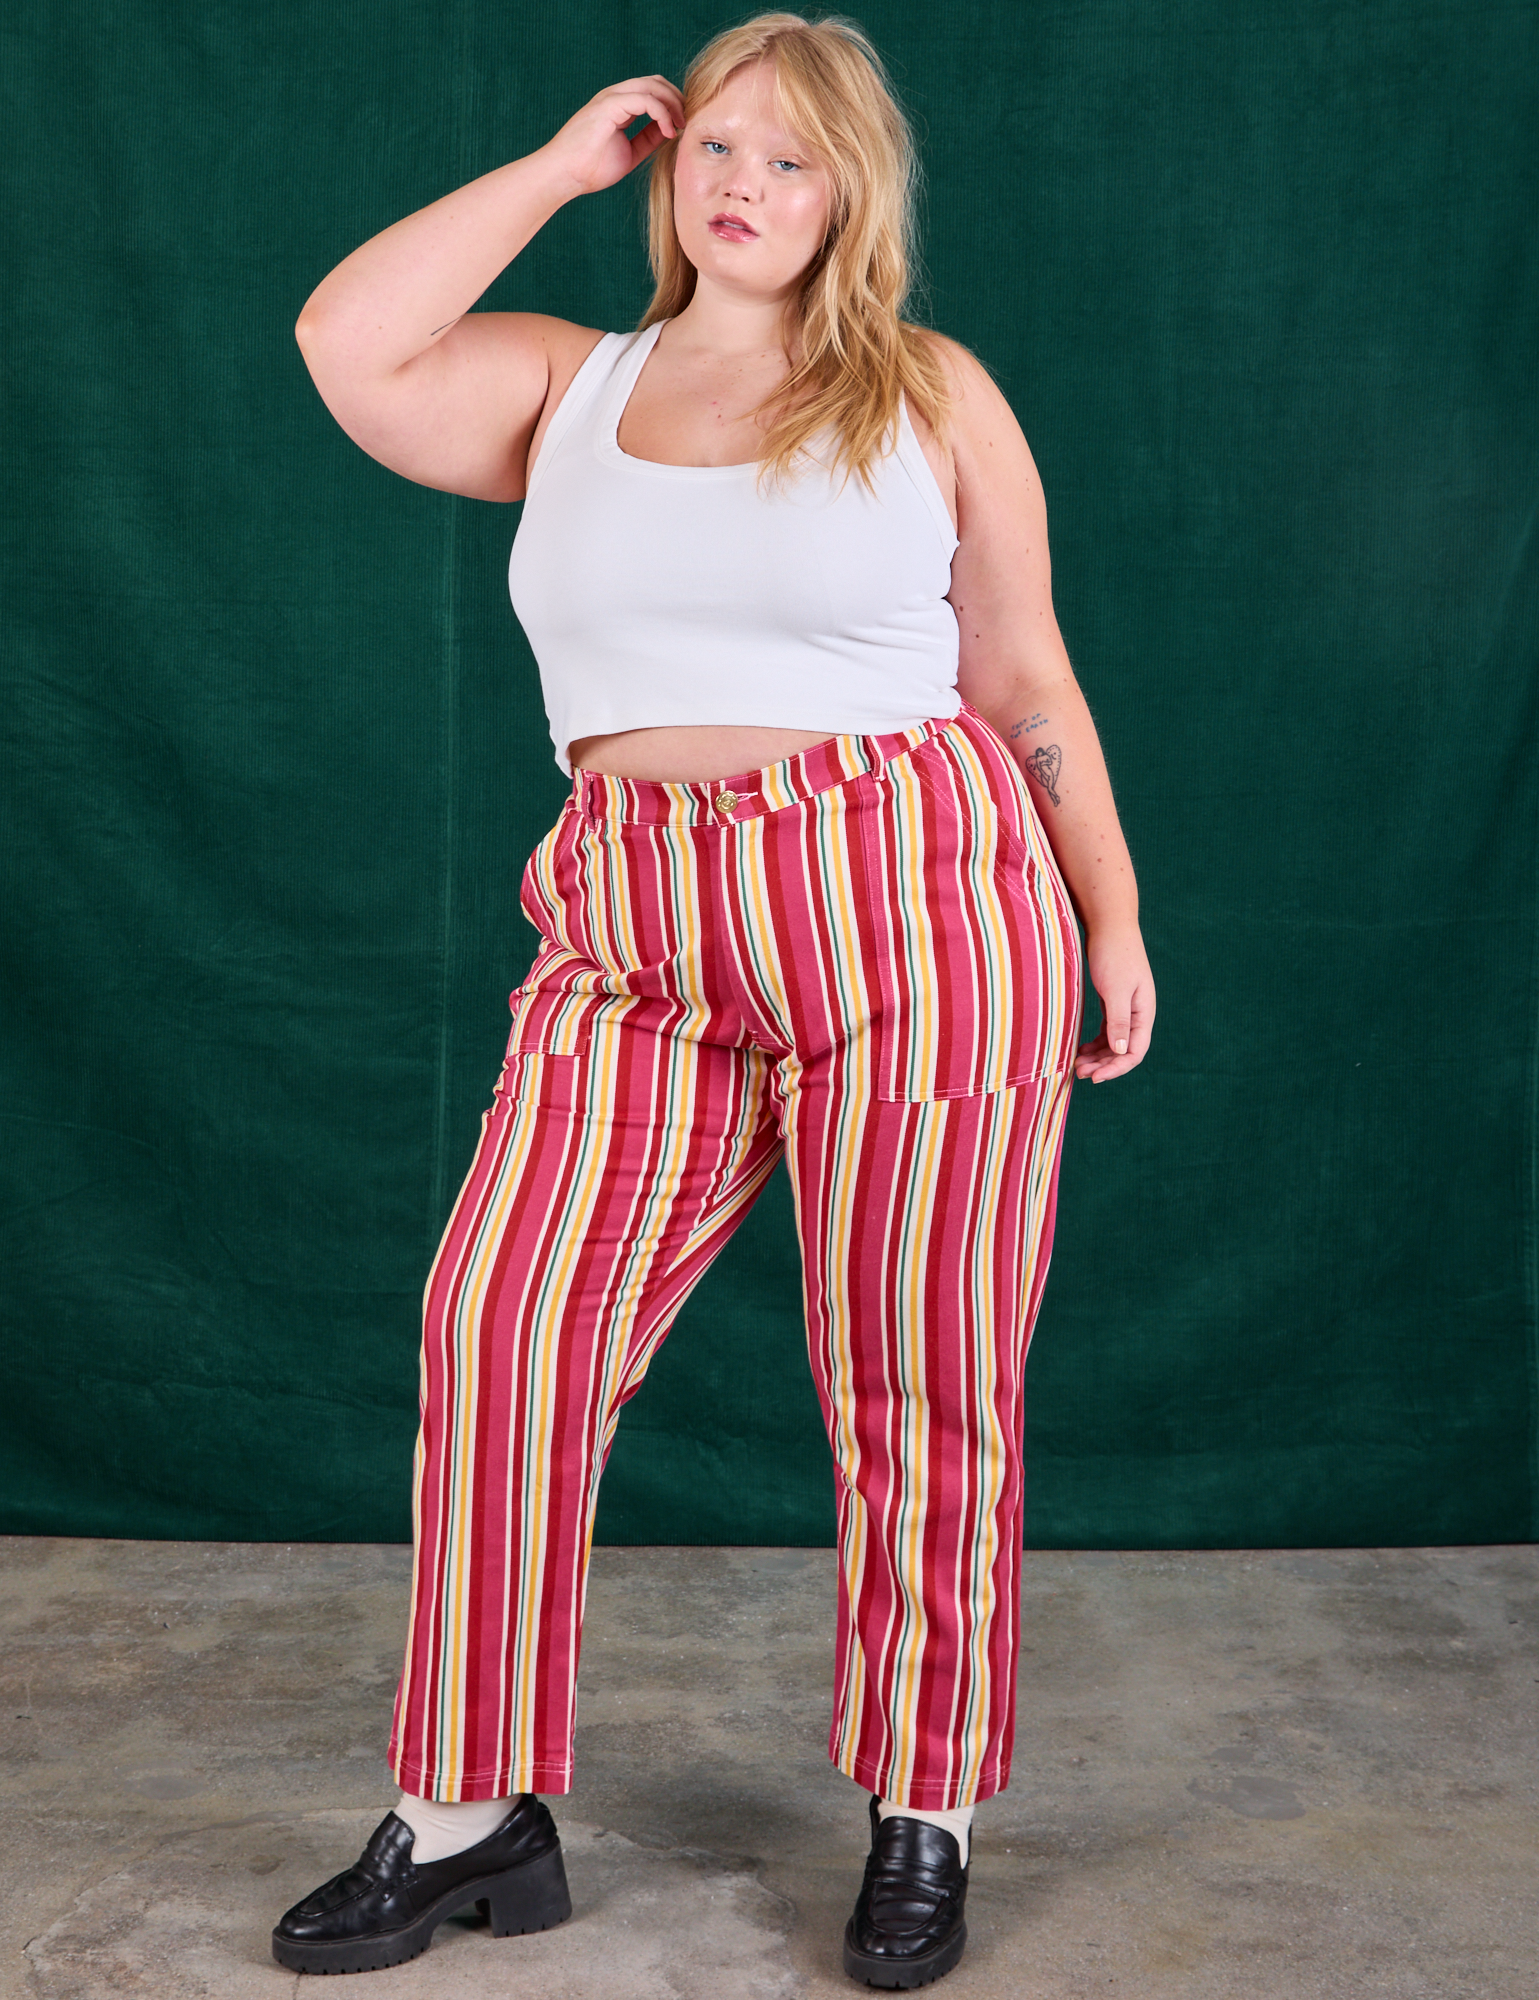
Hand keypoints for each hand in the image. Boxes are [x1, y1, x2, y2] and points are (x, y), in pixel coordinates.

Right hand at [537, 76, 684, 198]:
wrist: (564, 175)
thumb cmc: (590, 169)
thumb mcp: (630, 153)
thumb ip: (648, 139)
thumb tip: (670, 131)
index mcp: (618, 105)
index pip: (652, 91)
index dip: (672, 104)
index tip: (684, 126)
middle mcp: (615, 96)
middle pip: (655, 82)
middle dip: (676, 99)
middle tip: (688, 122)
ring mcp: (611, 98)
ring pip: (652, 85)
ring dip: (673, 104)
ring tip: (681, 126)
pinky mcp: (609, 105)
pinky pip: (645, 99)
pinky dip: (662, 113)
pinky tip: (670, 131)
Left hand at [1074, 923, 1154, 1083]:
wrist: (1110, 926)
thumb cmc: (1114, 955)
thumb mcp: (1116, 989)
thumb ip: (1119, 1020)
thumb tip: (1121, 1052)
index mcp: (1144, 1013)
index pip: (1134, 1052)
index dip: (1116, 1068)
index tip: (1095, 1077)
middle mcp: (1138, 1014)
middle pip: (1123, 1051)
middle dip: (1103, 1065)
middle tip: (1079, 1073)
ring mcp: (1126, 1008)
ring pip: (1114, 1042)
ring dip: (1098, 1056)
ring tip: (1077, 1065)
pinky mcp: (1113, 1001)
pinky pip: (1107, 1030)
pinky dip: (1096, 1043)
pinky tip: (1081, 1049)